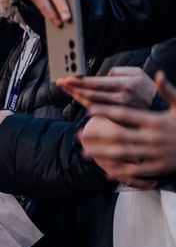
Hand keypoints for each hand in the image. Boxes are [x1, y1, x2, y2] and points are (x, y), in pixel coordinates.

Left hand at [60, 66, 156, 109]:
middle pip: (92, 94)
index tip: (69, 78)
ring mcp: (118, 110)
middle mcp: (122, 98)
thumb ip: (118, 71)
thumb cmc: (146, 87)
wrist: (158, 106)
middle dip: (74, 88)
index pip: (99, 83)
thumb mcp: (137, 73)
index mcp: (126, 85)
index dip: (82, 81)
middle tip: (62, 82)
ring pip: (92, 103)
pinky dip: (83, 103)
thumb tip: (102, 75)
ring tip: (65, 88)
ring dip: (76, 95)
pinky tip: (76, 96)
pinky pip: (96, 109)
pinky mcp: (116, 118)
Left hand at [78, 73, 175, 187]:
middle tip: (80, 136)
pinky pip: (137, 170)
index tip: (89, 109)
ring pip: (124, 154)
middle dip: (98, 136)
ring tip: (86, 153)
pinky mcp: (159, 167)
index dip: (106, 112)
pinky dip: (122, 171)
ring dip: (104, 154)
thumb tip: (158, 74)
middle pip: (120, 136)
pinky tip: (107, 171)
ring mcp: (155, 153)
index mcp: (155, 121)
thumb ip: (168, 91)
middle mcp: (153, 137)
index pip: (126, 115)